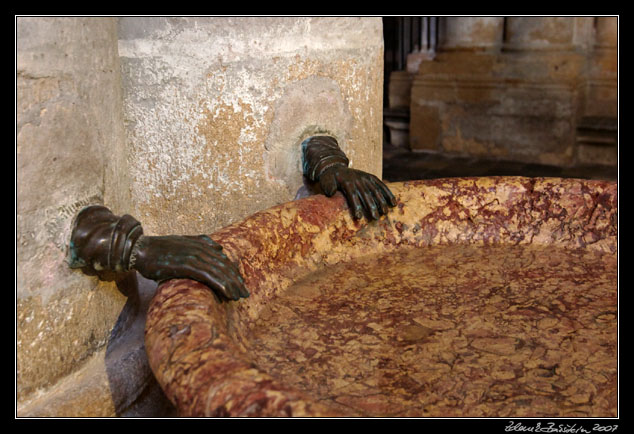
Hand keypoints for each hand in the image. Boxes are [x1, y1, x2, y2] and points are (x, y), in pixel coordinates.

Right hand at [131, 235, 248, 301]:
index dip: (233, 272)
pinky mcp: (187, 265)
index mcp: (201, 244)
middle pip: (224, 266)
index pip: (222, 259)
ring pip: (219, 272)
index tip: (240, 283)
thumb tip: (220, 247)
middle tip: (245, 294)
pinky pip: (209, 276)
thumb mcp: (182, 242)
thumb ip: (201, 242)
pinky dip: (221, 285)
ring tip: (239, 297)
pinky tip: (228, 294)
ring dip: (231, 285)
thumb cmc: (160, 249)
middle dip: (236, 281)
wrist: (140, 249)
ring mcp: (194, 256)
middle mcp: (200, 249)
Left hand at [318, 166, 396, 219]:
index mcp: (347, 182)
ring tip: (385, 213)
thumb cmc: (330, 179)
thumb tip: (331, 192)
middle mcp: (358, 179)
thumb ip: (328, 186)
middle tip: (376, 218)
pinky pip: (381, 185)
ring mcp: (365, 178)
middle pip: (366, 194)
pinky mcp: (371, 177)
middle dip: (372, 206)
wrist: (335, 167)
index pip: (353, 195)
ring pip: (375, 190)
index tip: (359, 217)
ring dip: (382, 201)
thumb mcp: (326, 181)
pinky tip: (393, 202)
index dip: (356, 206)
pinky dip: (388, 193)